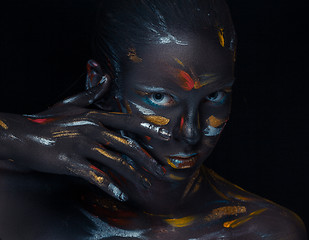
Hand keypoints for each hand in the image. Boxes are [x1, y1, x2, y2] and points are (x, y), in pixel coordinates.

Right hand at [0, 76, 168, 201]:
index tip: (167, 135)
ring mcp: (82, 146)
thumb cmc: (48, 121)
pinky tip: (121, 195)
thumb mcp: (71, 104)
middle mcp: (92, 129)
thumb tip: (107, 78)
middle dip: (148, 160)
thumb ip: (92, 94)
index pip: (129, 121)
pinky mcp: (70, 162)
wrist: (22, 136)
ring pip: (116, 162)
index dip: (149, 127)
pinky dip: (110, 187)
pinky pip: (96, 176)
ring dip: (134, 176)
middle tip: (161, 172)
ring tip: (146, 186)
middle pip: (128, 145)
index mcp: (95, 116)